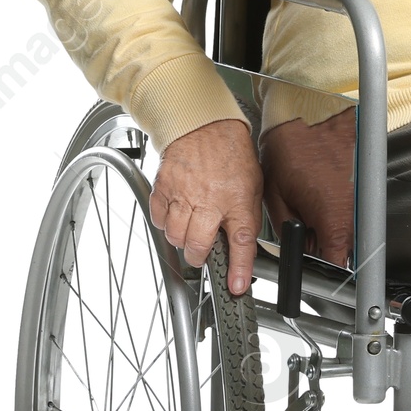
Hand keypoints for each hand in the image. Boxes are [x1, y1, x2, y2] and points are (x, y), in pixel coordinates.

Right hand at [149, 118, 262, 294]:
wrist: (204, 124)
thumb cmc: (231, 154)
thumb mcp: (252, 186)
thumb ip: (245, 218)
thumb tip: (244, 246)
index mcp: (237, 200)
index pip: (241, 242)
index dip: (239, 269)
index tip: (237, 287)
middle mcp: (209, 200)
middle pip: (197, 246)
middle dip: (199, 257)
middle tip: (203, 253)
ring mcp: (183, 195)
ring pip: (175, 236)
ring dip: (182, 240)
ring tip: (190, 228)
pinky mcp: (163, 188)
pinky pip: (158, 219)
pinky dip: (165, 223)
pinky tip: (175, 214)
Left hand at [261, 108, 356, 268]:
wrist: (311, 112)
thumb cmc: (293, 144)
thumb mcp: (276, 194)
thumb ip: (287, 227)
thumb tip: (293, 242)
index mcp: (331, 217)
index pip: (335, 261)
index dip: (320, 268)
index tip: (308, 266)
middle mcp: (352, 210)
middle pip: (341, 246)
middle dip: (320, 244)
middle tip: (301, 228)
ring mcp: (359, 197)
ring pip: (345, 227)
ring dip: (327, 224)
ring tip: (307, 203)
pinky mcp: (361, 185)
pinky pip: (349, 207)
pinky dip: (334, 206)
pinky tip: (317, 190)